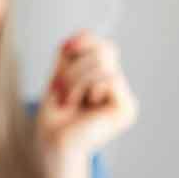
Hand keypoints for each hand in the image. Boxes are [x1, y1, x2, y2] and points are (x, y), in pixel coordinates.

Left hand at [34, 29, 138, 156]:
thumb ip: (71, 53)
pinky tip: (83, 107)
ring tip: (70, 101)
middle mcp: (118, 88)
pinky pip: (110, 77)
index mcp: (105, 79)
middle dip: (75, 67)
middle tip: (63, 91)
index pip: (102, 45)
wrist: (52, 142)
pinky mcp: (126, 109)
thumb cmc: (55, 112)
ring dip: (76, 80)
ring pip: (104, 63)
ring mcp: (125, 99)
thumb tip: (80, 35)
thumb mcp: (60, 74)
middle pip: (104, 50)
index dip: (84, 42)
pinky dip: (86, 88)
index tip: (66, 50)